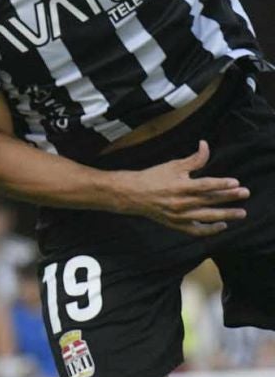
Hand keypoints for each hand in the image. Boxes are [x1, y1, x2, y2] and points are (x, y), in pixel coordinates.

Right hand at [120, 140, 248, 236]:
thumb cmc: (153, 177)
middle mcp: (179, 202)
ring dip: (225, 215)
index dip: (220, 184)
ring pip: (206, 217)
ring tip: (241, 213)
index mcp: (178, 186)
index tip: (235, 182)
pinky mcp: (175, 224)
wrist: (132, 194)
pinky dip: (210, 230)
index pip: (204, 185)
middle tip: (245, 193)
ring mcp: (178, 215)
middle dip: (229, 197)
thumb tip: (205, 145)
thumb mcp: (173, 165)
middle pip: (209, 200)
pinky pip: (195, 230)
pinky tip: (223, 225)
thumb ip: (193, 159)